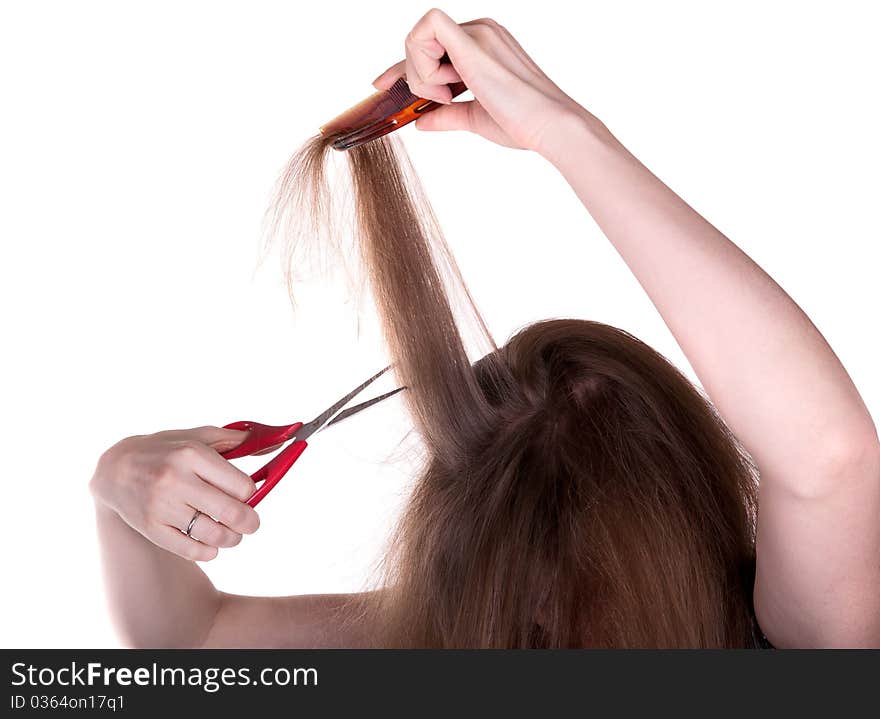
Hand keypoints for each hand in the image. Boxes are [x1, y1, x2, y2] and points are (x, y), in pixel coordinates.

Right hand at [90, 427, 259, 561]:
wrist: (116, 469)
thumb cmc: (166, 450)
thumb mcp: (198, 436)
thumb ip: (236, 439)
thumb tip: (275, 442)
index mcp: (192, 455)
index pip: (241, 485)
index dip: (252, 494)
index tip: (250, 495)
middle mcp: (176, 480)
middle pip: (232, 513)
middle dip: (251, 523)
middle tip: (252, 524)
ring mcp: (162, 506)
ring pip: (214, 535)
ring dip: (232, 539)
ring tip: (233, 534)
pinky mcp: (151, 528)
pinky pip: (190, 550)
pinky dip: (209, 551)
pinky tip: (212, 544)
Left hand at [372, 8, 590, 157]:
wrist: (547, 126)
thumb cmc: (523, 122)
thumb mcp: (474, 118)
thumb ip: (446, 116)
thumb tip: (420, 122)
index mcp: (482, 45)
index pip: (430, 48)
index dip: (402, 67)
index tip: (382, 85)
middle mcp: (479, 31)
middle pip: (419, 41)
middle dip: (410, 75)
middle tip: (432, 102)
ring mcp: (476, 32)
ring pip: (417, 37)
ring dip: (420, 75)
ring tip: (446, 98)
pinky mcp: (471, 41)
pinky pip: (424, 33)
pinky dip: (422, 66)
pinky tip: (442, 88)